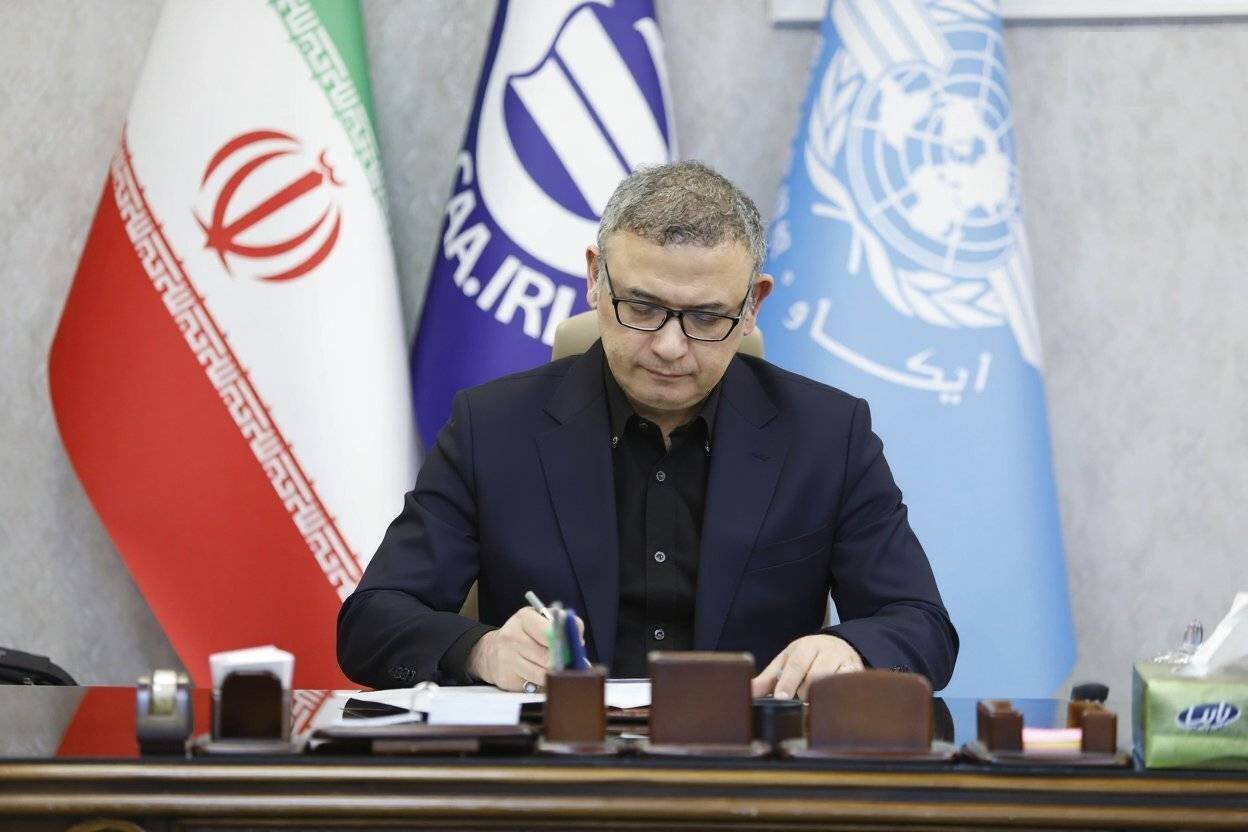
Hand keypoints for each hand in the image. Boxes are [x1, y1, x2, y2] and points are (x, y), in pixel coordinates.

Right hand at [465, 607, 584, 690]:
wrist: (492, 652)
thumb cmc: (525, 634)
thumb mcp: (541, 620)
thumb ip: (563, 624)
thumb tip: (578, 641)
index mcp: (524, 617)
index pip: (549, 631)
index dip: (566, 641)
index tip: (576, 645)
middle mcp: (512, 636)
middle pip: (548, 656)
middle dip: (562, 661)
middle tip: (568, 661)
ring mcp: (507, 658)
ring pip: (542, 673)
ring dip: (553, 674)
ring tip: (555, 668)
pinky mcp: (506, 677)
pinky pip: (533, 685)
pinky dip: (541, 683)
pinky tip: (539, 676)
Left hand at [750, 634, 863, 700]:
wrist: (840, 645)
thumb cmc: (808, 656)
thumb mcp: (787, 661)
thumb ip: (769, 678)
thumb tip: (749, 693)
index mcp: (806, 646)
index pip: (796, 664)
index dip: (788, 682)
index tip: (781, 698)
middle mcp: (827, 651)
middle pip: (816, 674)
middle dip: (805, 692)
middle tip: (799, 705)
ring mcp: (844, 661)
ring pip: (833, 682)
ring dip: (822, 696)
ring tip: (814, 707)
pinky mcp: (858, 672)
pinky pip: (849, 686)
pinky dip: (840, 696)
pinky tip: (833, 706)